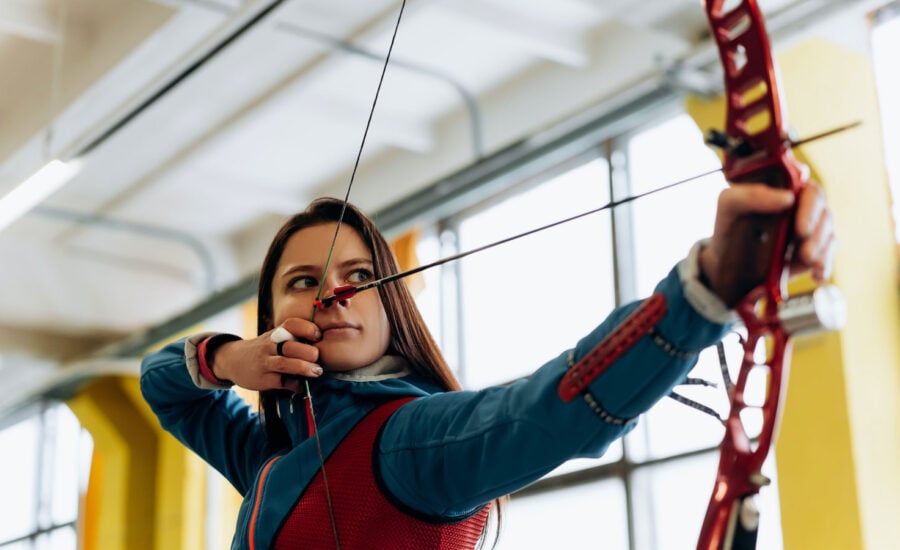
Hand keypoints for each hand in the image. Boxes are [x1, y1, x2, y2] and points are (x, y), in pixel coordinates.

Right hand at [211, 318, 322, 391]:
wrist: (234, 360)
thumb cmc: (265, 348)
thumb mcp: (275, 337)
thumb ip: (295, 339)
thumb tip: (324, 347)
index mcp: (276, 333)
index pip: (292, 324)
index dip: (308, 329)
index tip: (318, 336)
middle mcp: (270, 345)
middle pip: (291, 346)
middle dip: (309, 352)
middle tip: (318, 357)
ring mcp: (265, 362)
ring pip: (285, 364)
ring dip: (304, 368)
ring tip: (316, 372)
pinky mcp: (263, 379)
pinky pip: (281, 382)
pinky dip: (295, 385)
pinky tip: (301, 386)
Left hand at [699, 182, 835, 303]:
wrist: (726, 262)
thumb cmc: (729, 225)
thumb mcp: (729, 204)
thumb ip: (750, 194)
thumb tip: (787, 198)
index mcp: (787, 189)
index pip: (809, 189)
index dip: (810, 204)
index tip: (799, 224)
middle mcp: (803, 207)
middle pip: (823, 211)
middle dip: (817, 229)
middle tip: (803, 244)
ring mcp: (809, 230)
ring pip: (828, 233)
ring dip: (821, 247)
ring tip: (807, 259)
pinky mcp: (811, 251)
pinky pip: (826, 256)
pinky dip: (825, 265)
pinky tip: (817, 275)